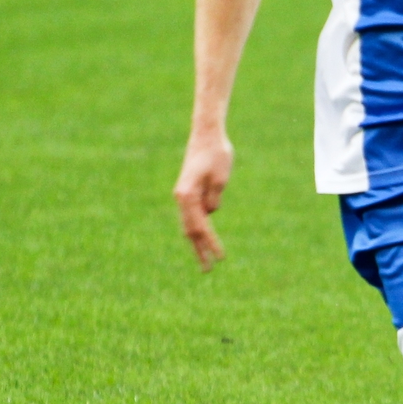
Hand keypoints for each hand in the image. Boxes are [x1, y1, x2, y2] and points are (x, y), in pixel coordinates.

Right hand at [173, 130, 233, 268]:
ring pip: (189, 224)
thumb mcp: (221, 178)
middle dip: (199, 250)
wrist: (206, 134)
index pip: (201, 226)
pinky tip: (203, 238)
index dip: (211, 243)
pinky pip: (192, 215)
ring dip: (196, 242)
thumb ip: (214, 198)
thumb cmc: (216, 153)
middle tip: (208, 270)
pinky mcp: (187, 191)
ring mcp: (183, 195)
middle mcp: (181, 197)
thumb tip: (210, 212)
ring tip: (205, 259)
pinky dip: (197, 228)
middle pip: (190, 230)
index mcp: (187, 195)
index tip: (221, 258)